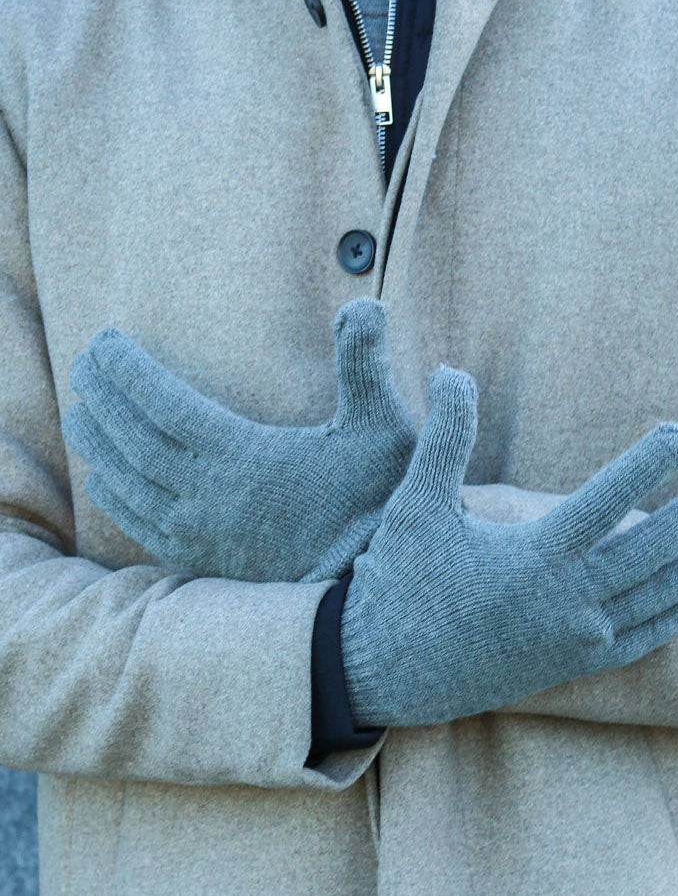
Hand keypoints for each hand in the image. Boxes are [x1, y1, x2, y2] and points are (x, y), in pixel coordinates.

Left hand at [61, 298, 416, 581]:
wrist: (371, 589)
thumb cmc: (377, 501)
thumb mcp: (381, 428)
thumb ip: (365, 366)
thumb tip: (366, 305)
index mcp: (243, 454)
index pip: (164, 404)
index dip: (127, 370)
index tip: (102, 341)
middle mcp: (210, 494)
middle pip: (135, 440)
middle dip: (102, 398)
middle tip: (82, 366)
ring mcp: (201, 533)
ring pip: (129, 484)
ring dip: (98, 446)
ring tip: (78, 414)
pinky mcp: (203, 562)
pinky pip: (140, 527)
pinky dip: (114, 499)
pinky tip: (102, 479)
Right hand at [341, 367, 677, 727]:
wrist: (385, 674)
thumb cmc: (397, 585)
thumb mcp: (413, 507)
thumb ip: (443, 440)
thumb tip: (452, 372)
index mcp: (533, 557)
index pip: (607, 501)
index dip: (649, 464)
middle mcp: (566, 602)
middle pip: (651, 552)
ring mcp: (573, 639)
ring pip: (657, 601)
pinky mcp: (570, 665)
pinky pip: (640, 642)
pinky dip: (675, 620)